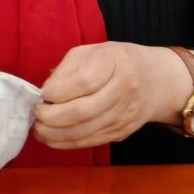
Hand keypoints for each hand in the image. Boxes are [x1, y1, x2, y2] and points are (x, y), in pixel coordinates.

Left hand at [31, 39, 193, 150]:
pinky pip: (91, 141)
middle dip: (51, 117)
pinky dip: (67, 143)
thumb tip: (46, 91)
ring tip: (37, 128)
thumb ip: (68, 68)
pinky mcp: (122, 132)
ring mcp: (125, 115)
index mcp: (116, 63)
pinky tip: (50, 138)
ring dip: (55, 134)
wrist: (158, 81)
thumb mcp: (93, 51)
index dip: (57, 91)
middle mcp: (124, 91)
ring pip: (85, 131)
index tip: (41, 93)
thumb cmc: (118, 61)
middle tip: (35, 113)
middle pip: (83, 112)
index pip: (84, 82)